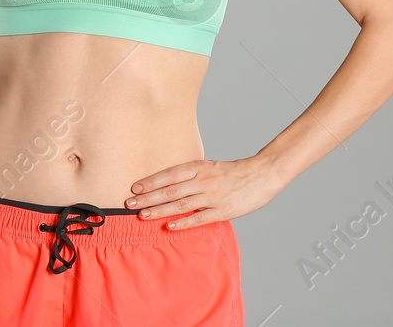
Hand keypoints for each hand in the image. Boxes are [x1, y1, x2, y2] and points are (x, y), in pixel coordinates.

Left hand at [125, 156, 286, 229]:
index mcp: (200, 167)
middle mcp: (203, 180)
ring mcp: (213, 196)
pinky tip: (169, 227)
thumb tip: (170, 184)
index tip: (134, 187)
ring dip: (159, 210)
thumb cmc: (234, 172)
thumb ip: (192, 175)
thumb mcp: (211, 166)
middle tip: (129, 203)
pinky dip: (183, 222)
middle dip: (148, 197)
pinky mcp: (223, 210)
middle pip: (170, 189)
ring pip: (181, 204)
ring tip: (142, 215)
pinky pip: (200, 218)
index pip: (169, 174)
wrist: (263, 174)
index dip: (151, 181)